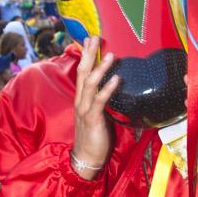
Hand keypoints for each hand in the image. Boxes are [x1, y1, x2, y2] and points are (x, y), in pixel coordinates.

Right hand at [72, 36, 118, 179]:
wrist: (85, 158)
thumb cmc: (94, 136)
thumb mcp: (97, 114)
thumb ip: (100, 100)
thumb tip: (112, 86)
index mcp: (81, 99)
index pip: (81, 72)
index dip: (85, 55)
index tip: (89, 40)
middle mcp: (80, 101)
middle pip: (82, 72)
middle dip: (89, 54)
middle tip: (95, 37)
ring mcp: (84, 109)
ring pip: (90, 83)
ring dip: (100, 68)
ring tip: (111, 55)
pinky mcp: (92, 119)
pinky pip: (100, 100)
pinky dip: (108, 88)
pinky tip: (117, 78)